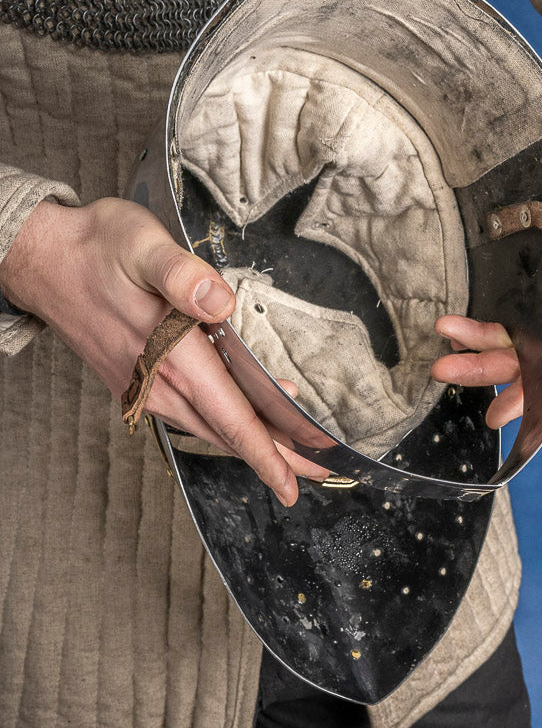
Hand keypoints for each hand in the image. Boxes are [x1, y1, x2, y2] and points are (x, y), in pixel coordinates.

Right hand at [0, 196, 328, 503]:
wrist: (41, 258)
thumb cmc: (95, 247)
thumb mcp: (142, 244)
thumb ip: (181, 274)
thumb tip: (219, 301)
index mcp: (172, 354)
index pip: (231, 418)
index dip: (269, 453)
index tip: (296, 482)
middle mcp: (160, 380)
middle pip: (227, 433)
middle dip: (274, 458)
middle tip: (314, 476)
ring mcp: (146, 385)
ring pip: (208, 428)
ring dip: (249, 445)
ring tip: (286, 457)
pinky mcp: (136, 380)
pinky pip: (188, 415)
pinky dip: (220, 425)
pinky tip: (236, 419)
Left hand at [431, 112, 541, 426]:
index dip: (527, 372)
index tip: (493, 392)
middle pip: (532, 357)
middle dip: (487, 368)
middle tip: (442, 368)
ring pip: (519, 349)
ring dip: (479, 358)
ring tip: (441, 359)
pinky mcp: (541, 301)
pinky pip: (515, 334)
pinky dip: (486, 343)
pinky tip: (458, 344)